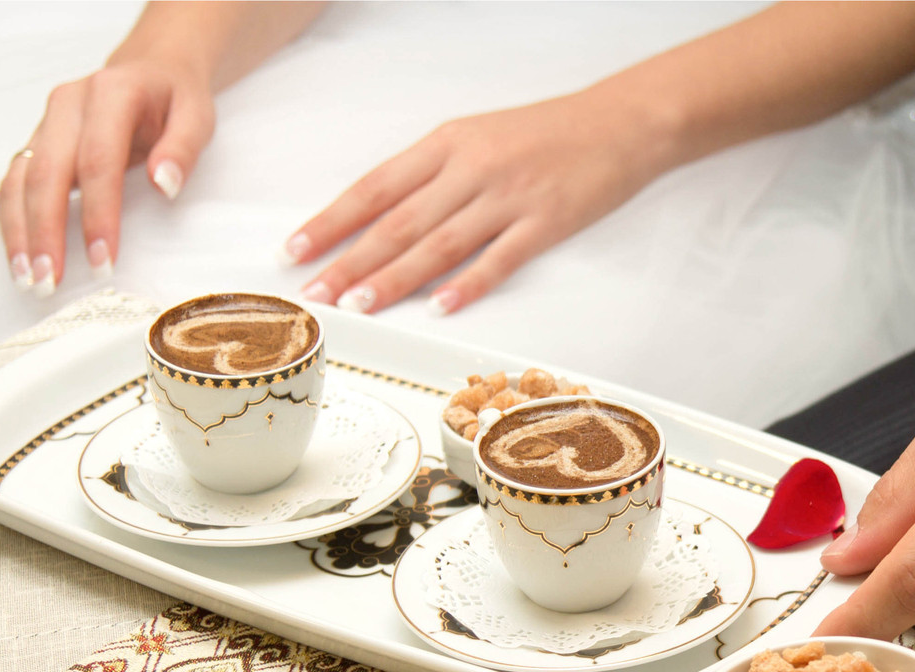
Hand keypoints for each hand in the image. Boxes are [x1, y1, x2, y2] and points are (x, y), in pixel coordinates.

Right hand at [0, 59, 214, 295]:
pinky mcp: (41, 142)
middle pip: (48, 173)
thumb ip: (182, 148)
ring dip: (21, 231)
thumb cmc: (175, 99)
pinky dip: (14, 219)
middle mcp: (69, 105)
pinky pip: (16, 181)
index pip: (98, 162)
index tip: (102, 259)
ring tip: (30, 278)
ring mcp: (49, 123)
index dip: (97, 215)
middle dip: (46, 231)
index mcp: (110, 95)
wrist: (152, 69)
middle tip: (51, 280)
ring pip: (21, 178)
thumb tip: (164, 184)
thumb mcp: (196, 116)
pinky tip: (22, 255)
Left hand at [287, 88, 676, 314]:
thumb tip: (379, 218)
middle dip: (349, 259)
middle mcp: (470, 168)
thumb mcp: (476, 137)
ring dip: (395, 277)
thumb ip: (431, 175)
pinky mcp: (545, 223)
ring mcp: (508, 197)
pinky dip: (467, 284)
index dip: (331, 221)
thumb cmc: (544, 133)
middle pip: (398, 221)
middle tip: (314, 291)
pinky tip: (438, 306)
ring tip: (359, 304)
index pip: (375, 188)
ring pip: (439, 243)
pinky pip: (499, 259)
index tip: (296, 250)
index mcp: (447, 144)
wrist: (618, 122)